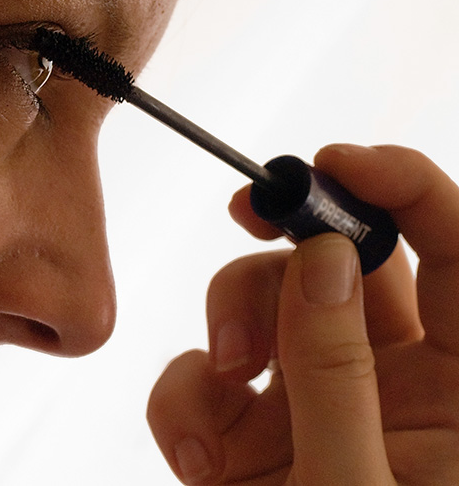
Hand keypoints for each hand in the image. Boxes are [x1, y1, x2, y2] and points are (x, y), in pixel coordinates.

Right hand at [147, 145, 458, 484]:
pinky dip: (181, 402)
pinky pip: (197, 377)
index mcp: (450, 394)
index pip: (457, 256)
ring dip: (229, 317)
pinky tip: (199, 460)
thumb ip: (338, 375)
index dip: (406, 189)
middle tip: (252, 211)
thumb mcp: (354, 483)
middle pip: (336, 260)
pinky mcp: (239, 427)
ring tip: (223, 375)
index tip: (335, 161)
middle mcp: (379, 382)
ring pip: (260, 302)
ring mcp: (302, 400)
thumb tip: (323, 260)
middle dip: (288, 233)